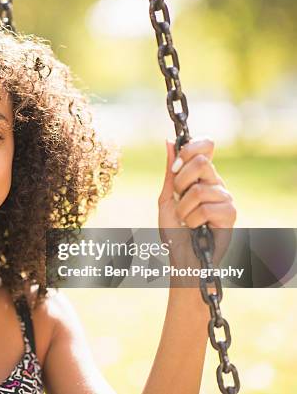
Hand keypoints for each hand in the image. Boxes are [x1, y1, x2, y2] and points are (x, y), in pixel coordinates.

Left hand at [157, 137, 236, 275]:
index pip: (205, 146)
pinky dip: (192, 220)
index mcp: (201, 176)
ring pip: (200, 190)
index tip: (176, 166)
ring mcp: (225, 198)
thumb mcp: (167, 197)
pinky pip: (206, 208)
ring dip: (183, 208)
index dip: (190, 149)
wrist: (181, 257)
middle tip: (178, 198)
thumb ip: (171, 172)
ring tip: (185, 219)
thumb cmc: (174, 229)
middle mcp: (216, 183)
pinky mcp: (230, 214)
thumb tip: (169, 142)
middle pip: (202, 162)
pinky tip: (195, 228)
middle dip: (181, 182)